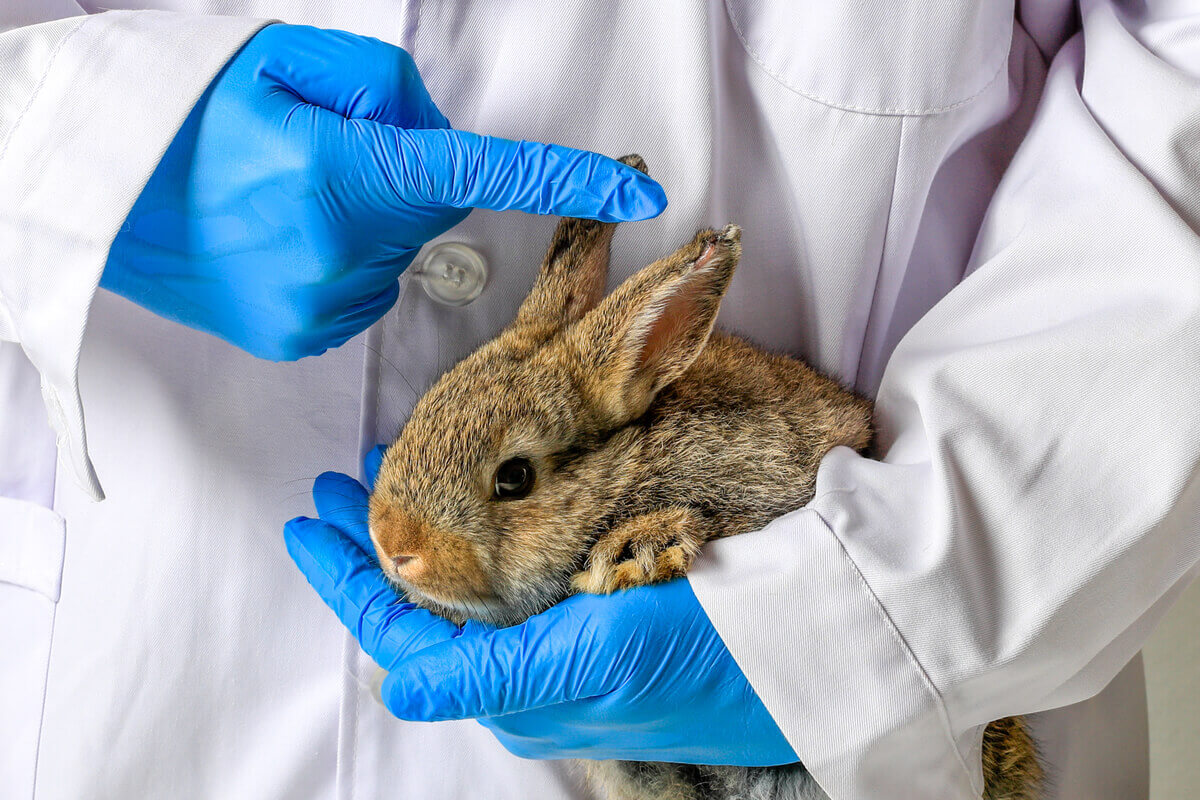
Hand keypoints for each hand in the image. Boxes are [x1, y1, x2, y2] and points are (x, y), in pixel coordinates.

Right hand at [103, 24, 665, 359]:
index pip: (487, 174)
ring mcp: (324, 306)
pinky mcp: (302, 337)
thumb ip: (388, 95)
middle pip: (427, 213)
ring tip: (284, 209)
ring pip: (390, 259)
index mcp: (353, 174)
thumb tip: (438, 143)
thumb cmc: (196, 117)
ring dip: (361, 230)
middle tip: (320, 163)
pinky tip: (282, 247)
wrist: (102, 190)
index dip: (569, 180)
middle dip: (396, 184)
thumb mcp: (293, 64)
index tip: (634, 190)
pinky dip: (337, 268)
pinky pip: (356, 294)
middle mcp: (348, 253)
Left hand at [284, 449, 797, 766]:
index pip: (403, 630)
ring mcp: (566, 632)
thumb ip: (490, 676)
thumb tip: (397, 686)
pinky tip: (473, 501)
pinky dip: (480, 529)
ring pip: (469, 582)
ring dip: (426, 530)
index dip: (349, 577)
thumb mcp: (592, 664)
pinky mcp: (601, 605)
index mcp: (517, 687)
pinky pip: (516, 568)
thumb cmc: (705, 656)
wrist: (811, 635)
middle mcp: (532, 665)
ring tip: (389, 481)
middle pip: (428, 601)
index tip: (308, 522)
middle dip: (377, 543)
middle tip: (336, 485)